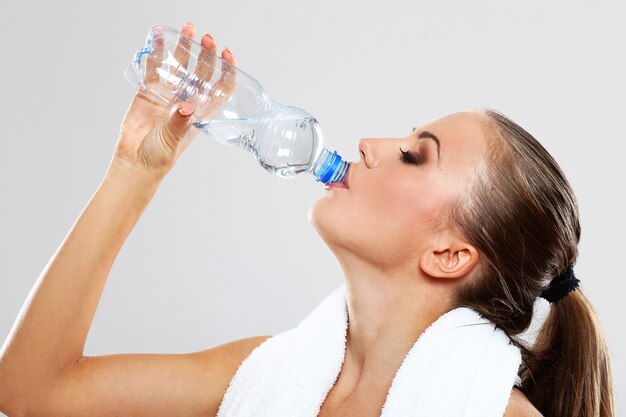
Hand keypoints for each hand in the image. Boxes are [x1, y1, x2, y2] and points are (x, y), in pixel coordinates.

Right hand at [111, 21, 237, 178]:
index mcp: (201, 112)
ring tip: (188, 28)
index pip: (220, 88)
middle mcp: (188, 99)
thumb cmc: (161, 156)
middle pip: (202, 72)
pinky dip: (156, 52)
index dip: (226, 70)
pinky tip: (158, 36)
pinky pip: (154, 67)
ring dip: (184, 47)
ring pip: (180, 65)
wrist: (136, 160)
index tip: (227, 54)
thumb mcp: (174, 139)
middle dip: (206, 54)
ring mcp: (169, 93)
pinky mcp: (149, 90)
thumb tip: (185, 107)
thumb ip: (180, 122)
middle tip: (207, 38)